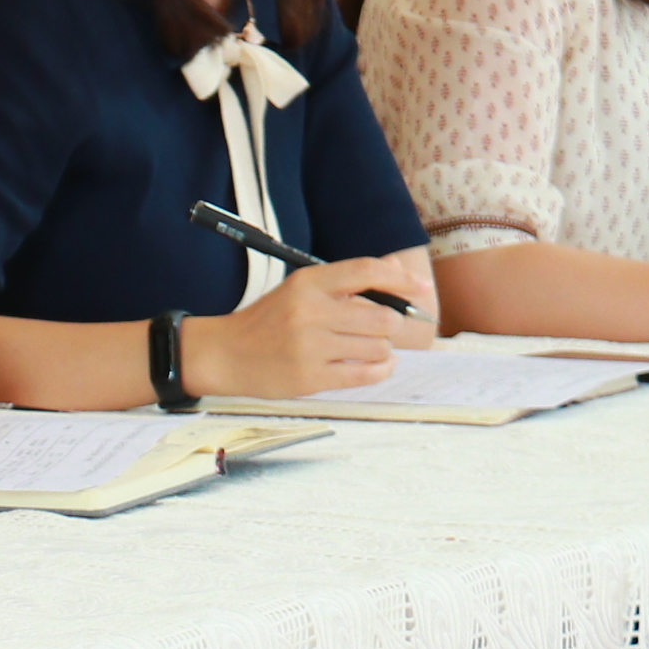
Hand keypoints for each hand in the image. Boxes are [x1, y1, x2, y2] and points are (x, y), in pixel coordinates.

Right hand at [186, 263, 423, 398]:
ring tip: (372, 348)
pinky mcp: (311, 377)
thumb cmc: (270, 321)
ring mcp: (311, 346)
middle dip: (393, 323)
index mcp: (309, 282)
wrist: (227, 354)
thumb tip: (397, 273)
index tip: (421, 288)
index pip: (367, 271)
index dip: (401, 278)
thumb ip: (345, 283)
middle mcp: (310, 311)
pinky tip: (378, 365)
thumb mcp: (301, 290)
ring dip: (383, 350)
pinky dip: (380, 370)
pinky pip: (365, 375)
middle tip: (386, 328)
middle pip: (382, 316)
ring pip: (378, 348)